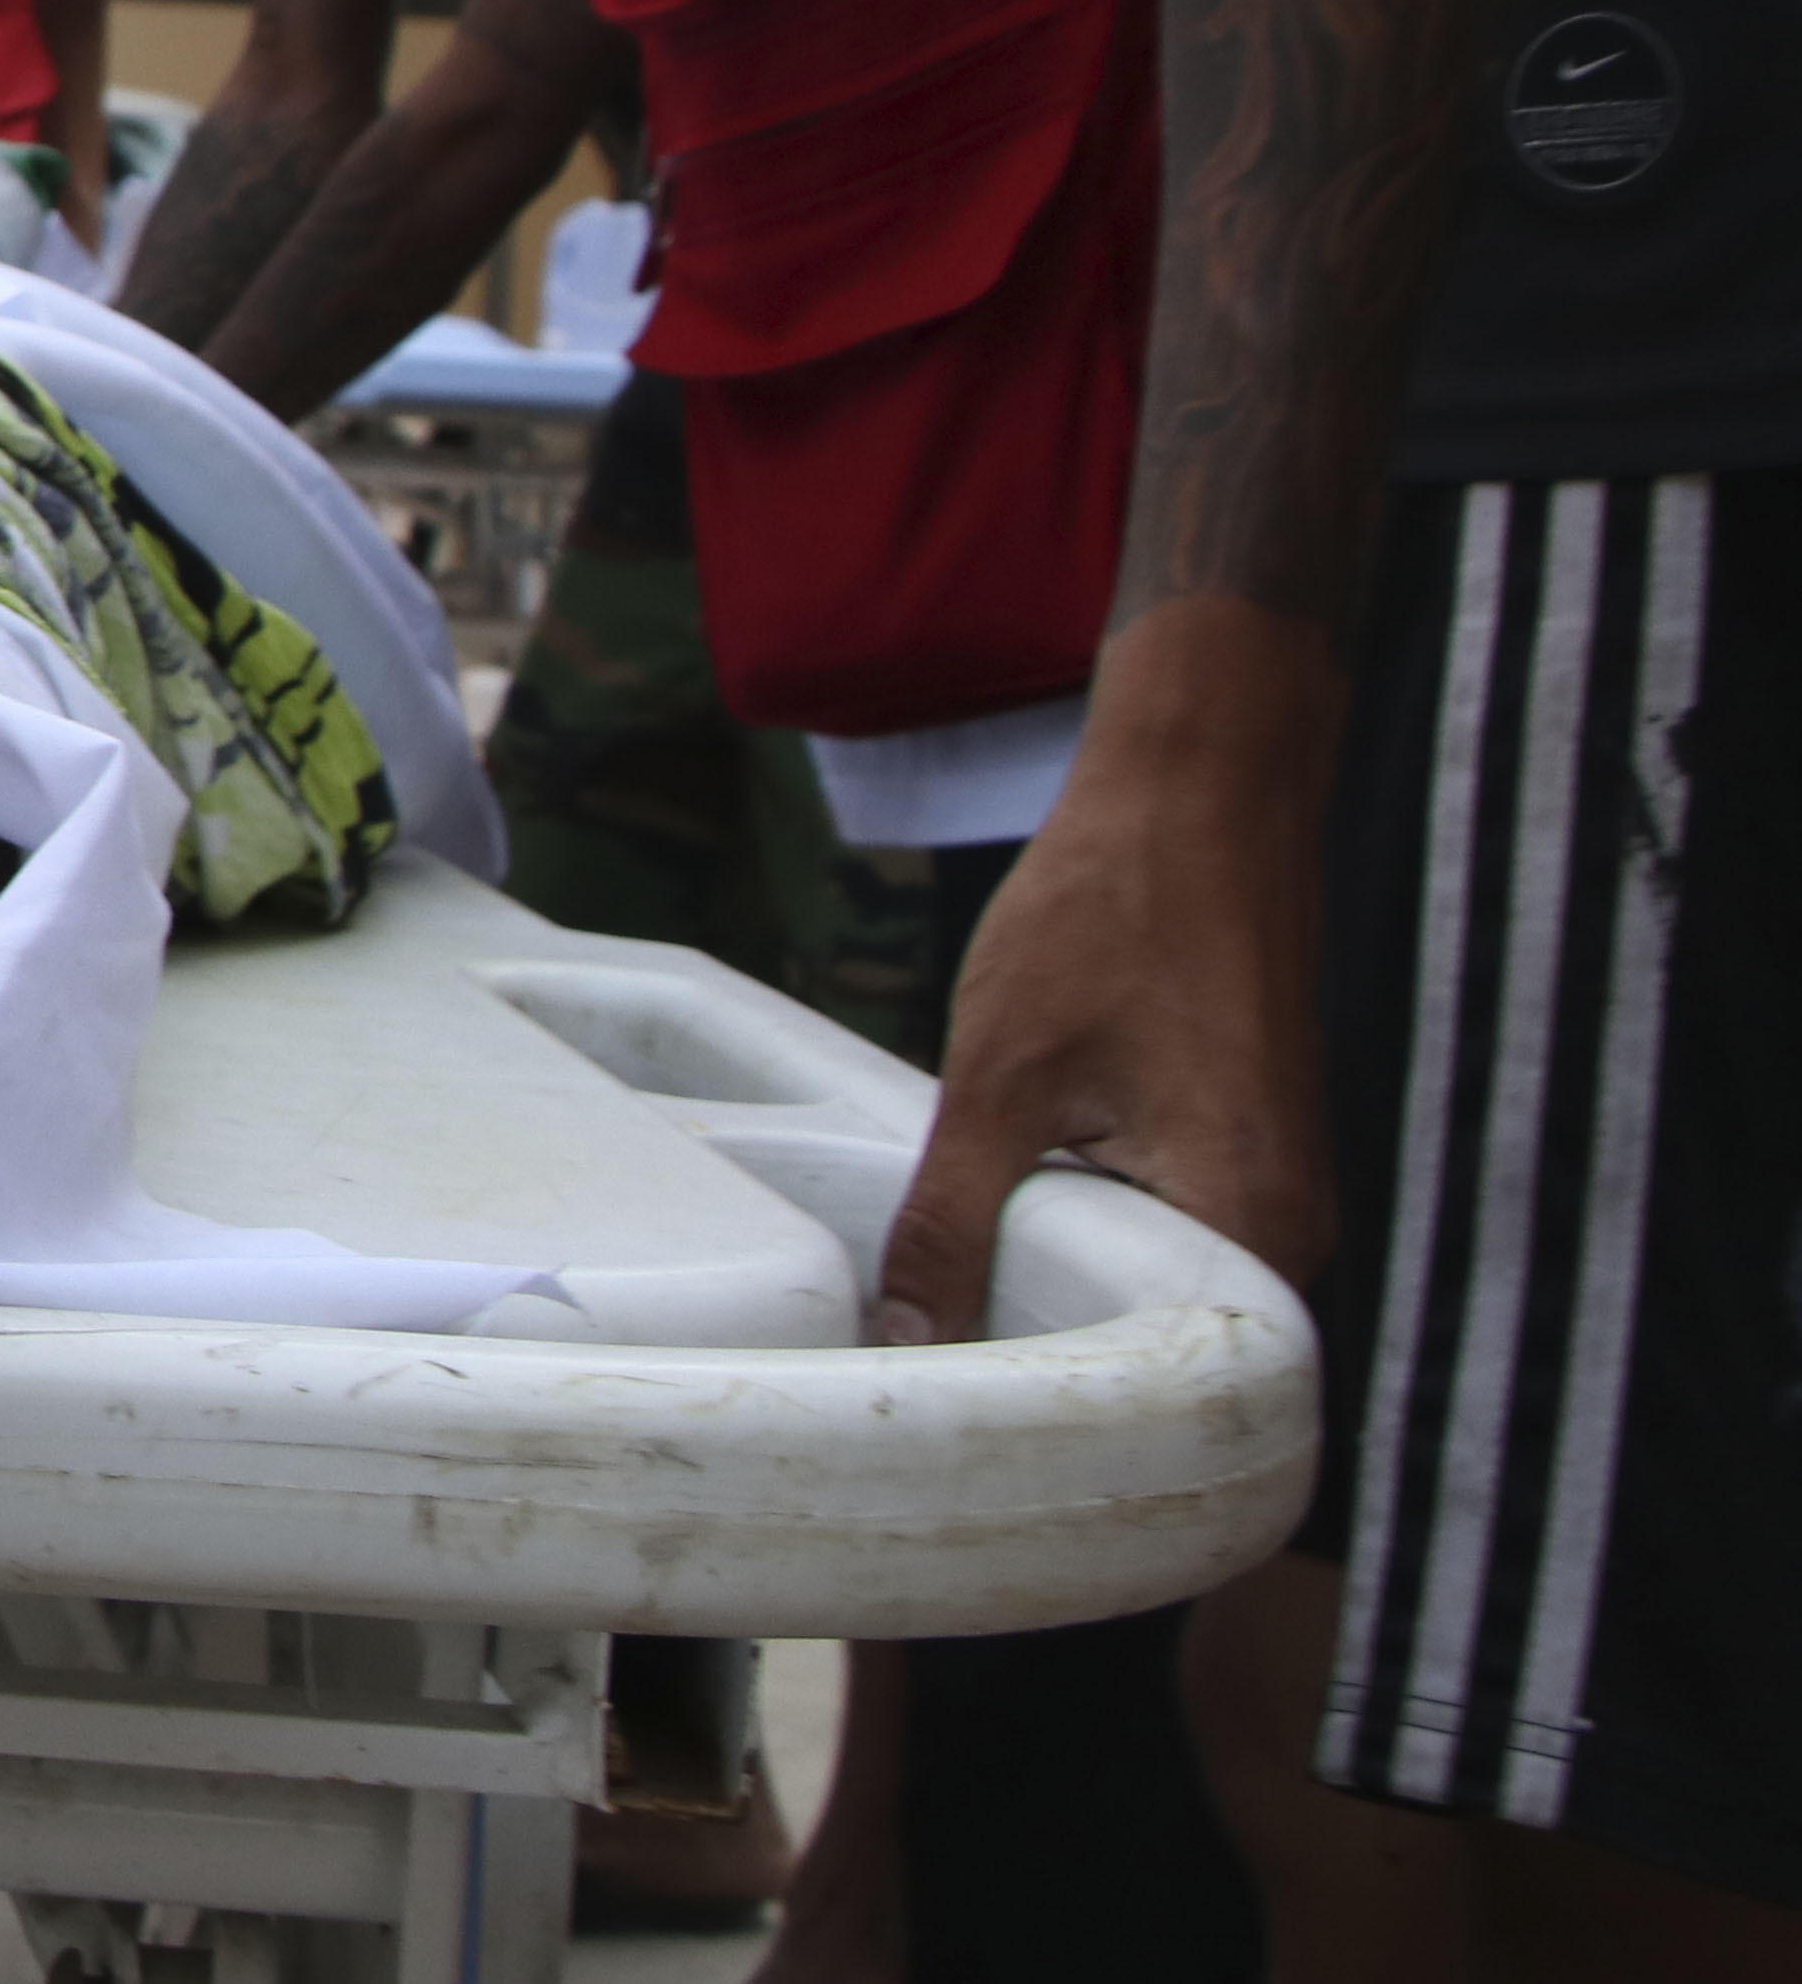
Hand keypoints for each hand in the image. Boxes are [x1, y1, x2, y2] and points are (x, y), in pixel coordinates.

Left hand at [874, 597, 1340, 1343]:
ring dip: (1067, 1280)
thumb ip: (953, 1221)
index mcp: (1256, 1228)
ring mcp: (1279, 1187)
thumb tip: (909, 1337)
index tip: (973, 1415)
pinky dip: (1093, 1223)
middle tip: (943, 1354)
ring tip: (967, 1280)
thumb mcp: (1000, 1077)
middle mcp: (1295, 1229)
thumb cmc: (1117, 909)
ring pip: (1158, 1284)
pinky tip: (1019, 1203)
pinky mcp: (1250, 1147)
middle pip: (1163, 1347)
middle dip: (1054, 1347)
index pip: (1170, 1392)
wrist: (1200, 788)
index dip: (1063, 1408)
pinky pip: (1169, 1226)